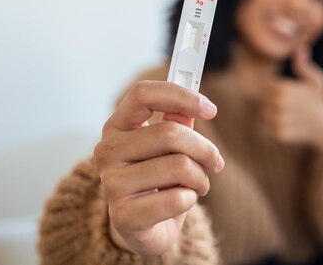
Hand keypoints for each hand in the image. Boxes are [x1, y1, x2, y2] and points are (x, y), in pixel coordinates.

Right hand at [93, 81, 224, 255]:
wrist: (141, 229)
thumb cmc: (156, 180)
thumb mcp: (167, 147)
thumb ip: (177, 121)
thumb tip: (196, 103)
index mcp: (116, 126)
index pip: (143, 94)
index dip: (180, 96)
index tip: (210, 109)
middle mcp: (107, 151)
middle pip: (170, 132)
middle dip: (203, 148)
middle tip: (215, 161)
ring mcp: (111, 184)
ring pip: (179, 166)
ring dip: (200, 177)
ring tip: (197, 185)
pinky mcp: (122, 216)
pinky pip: (176, 199)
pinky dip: (190, 200)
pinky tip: (182, 202)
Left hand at [262, 46, 322, 157]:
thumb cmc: (320, 101)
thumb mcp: (317, 80)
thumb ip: (304, 66)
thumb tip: (301, 48)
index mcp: (285, 88)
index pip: (267, 87)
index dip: (276, 90)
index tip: (289, 95)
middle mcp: (280, 104)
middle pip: (264, 101)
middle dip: (274, 103)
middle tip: (290, 107)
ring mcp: (279, 120)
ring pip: (264, 115)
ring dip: (273, 115)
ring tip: (289, 116)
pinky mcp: (279, 134)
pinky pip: (267, 128)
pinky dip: (274, 128)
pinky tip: (289, 126)